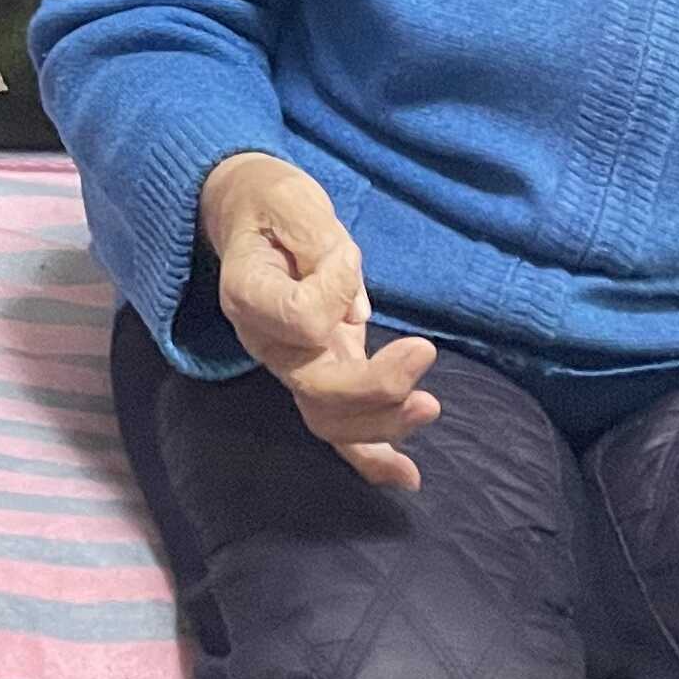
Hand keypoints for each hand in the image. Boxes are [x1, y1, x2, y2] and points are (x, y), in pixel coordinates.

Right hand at [199, 153, 440, 489]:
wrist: (253, 216)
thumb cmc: (272, 204)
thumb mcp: (292, 200)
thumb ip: (317, 243)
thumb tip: (354, 309)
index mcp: (250, 295)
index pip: (298, 317)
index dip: (333, 290)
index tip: (343, 253)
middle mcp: (266, 343)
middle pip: (315, 389)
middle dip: (375, 386)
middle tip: (424, 352)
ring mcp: (293, 365)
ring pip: (329, 419)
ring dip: (382, 424)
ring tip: (428, 406)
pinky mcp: (322, 373)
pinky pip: (340, 429)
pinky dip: (372, 457)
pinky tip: (407, 478)